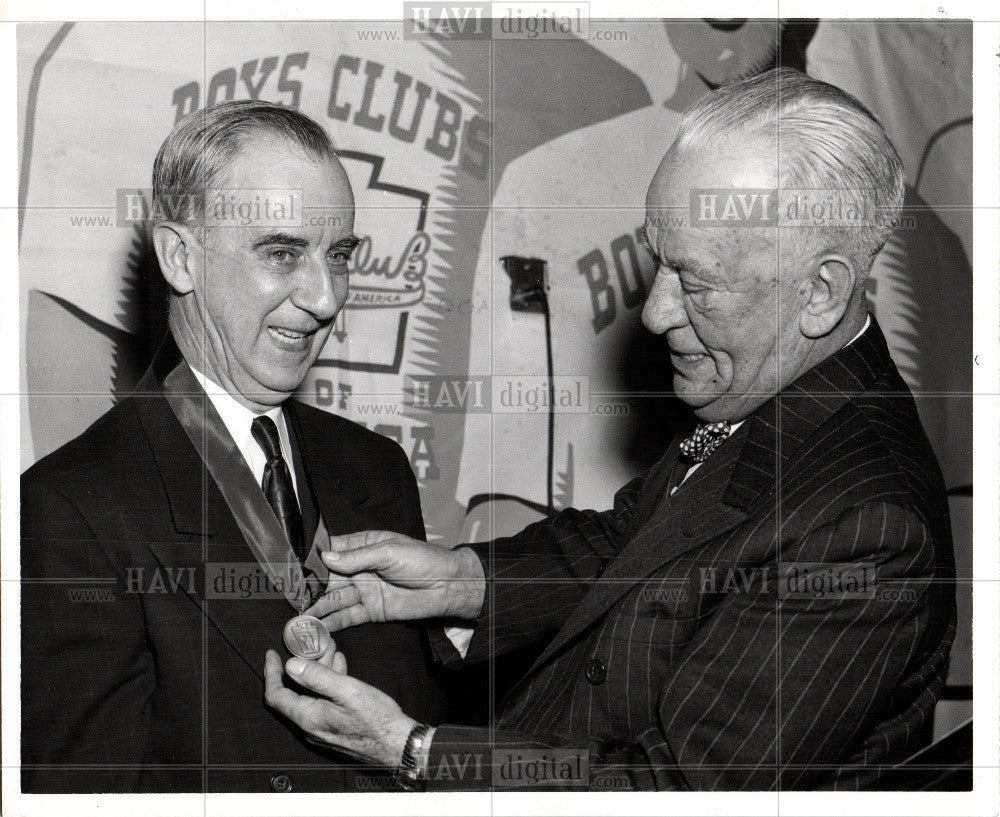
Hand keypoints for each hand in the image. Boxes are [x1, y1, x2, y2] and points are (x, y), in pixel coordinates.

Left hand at [263, 649, 415, 766]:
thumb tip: (291, 665)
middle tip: (311, 645)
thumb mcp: (347, 691)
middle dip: (302, 665)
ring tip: (329, 648)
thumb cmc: (376, 720)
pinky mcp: (335, 728)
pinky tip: (340, 666)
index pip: (277, 695)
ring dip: (318, 671)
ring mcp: (323, 729)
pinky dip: (328, 682)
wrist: (397, 745)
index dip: (272, 673)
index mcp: (308, 718)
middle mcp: (311, 726)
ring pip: (311, 695)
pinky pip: (323, 702)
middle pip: (295, 693)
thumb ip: (317, 677)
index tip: (272, 654)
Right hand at [304, 530, 484, 631]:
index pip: (330, 552)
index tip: (290, 570)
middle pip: (327, 579)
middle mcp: (359, 569)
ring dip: (316, 610)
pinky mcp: (371, 611)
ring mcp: (364, 590)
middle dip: (308, 589)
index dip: (311, 561)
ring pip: (334, 600)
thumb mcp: (388, 552)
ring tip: (296, 620)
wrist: (446, 587)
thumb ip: (357, 558)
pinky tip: (315, 629)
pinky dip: (331, 623)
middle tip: (288, 601)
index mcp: (362, 547)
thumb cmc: (421, 560)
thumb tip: (326, 558)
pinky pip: (347, 616)